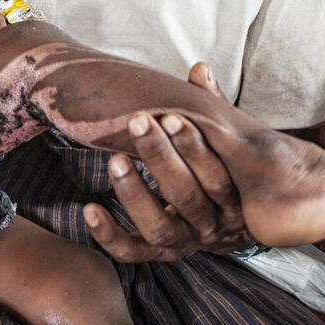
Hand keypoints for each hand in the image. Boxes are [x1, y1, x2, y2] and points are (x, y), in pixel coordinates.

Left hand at [84, 67, 249, 260]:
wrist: (233, 225)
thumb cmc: (226, 171)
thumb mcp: (227, 145)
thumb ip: (213, 109)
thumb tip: (198, 68)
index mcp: (235, 198)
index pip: (217, 174)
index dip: (195, 146)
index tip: (171, 116)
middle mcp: (212, 225)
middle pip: (187, 197)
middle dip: (160, 158)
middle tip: (137, 123)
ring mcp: (185, 244)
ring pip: (159, 228)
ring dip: (135, 195)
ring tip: (115, 160)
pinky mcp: (158, 256)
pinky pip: (131, 251)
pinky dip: (108, 235)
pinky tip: (89, 209)